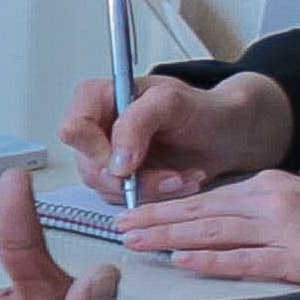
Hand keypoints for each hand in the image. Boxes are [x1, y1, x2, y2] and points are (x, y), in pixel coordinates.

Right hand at [56, 66, 292, 197]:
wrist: (226, 135)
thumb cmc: (202, 110)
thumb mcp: (171, 102)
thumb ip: (136, 123)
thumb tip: (115, 160)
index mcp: (99, 98)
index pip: (73, 128)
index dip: (96, 151)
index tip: (127, 163)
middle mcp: (98, 128)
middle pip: (90, 167)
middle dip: (134, 179)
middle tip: (169, 176)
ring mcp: (108, 157)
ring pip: (109, 190)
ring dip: (151, 190)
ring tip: (182, 177)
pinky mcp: (123, 180)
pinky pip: (127, 201)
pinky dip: (158, 197)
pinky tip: (179, 182)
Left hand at [95, 170, 299, 286]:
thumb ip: (268, 213)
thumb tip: (224, 230)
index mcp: (276, 186)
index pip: (209, 197)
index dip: (168, 205)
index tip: (136, 212)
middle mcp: (277, 201)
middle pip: (203, 210)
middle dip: (156, 217)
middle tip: (118, 226)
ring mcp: (289, 229)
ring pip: (216, 232)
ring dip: (171, 238)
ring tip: (135, 243)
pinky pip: (247, 260)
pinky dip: (213, 261)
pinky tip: (185, 263)